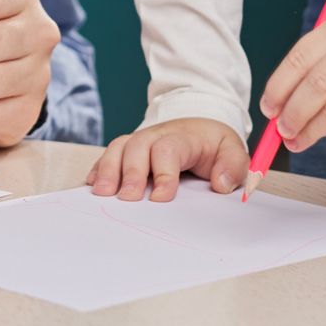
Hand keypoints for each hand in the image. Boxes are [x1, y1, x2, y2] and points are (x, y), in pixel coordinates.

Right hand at [87, 118, 249, 200]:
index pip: (168, 150)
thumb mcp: (233, 150)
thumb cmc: (213, 144)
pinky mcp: (128, 150)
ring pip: (118, 148)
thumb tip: (220, 184)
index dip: (163, 173)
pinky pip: (109, 154)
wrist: (199, 126)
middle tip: (127, 198)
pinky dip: (98, 168)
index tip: (160, 198)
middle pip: (136, 147)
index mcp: (183, 137)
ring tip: (101, 193)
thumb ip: (233, 167)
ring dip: (107, 170)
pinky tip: (92, 184)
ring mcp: (139, 141)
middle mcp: (156, 136)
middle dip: (130, 173)